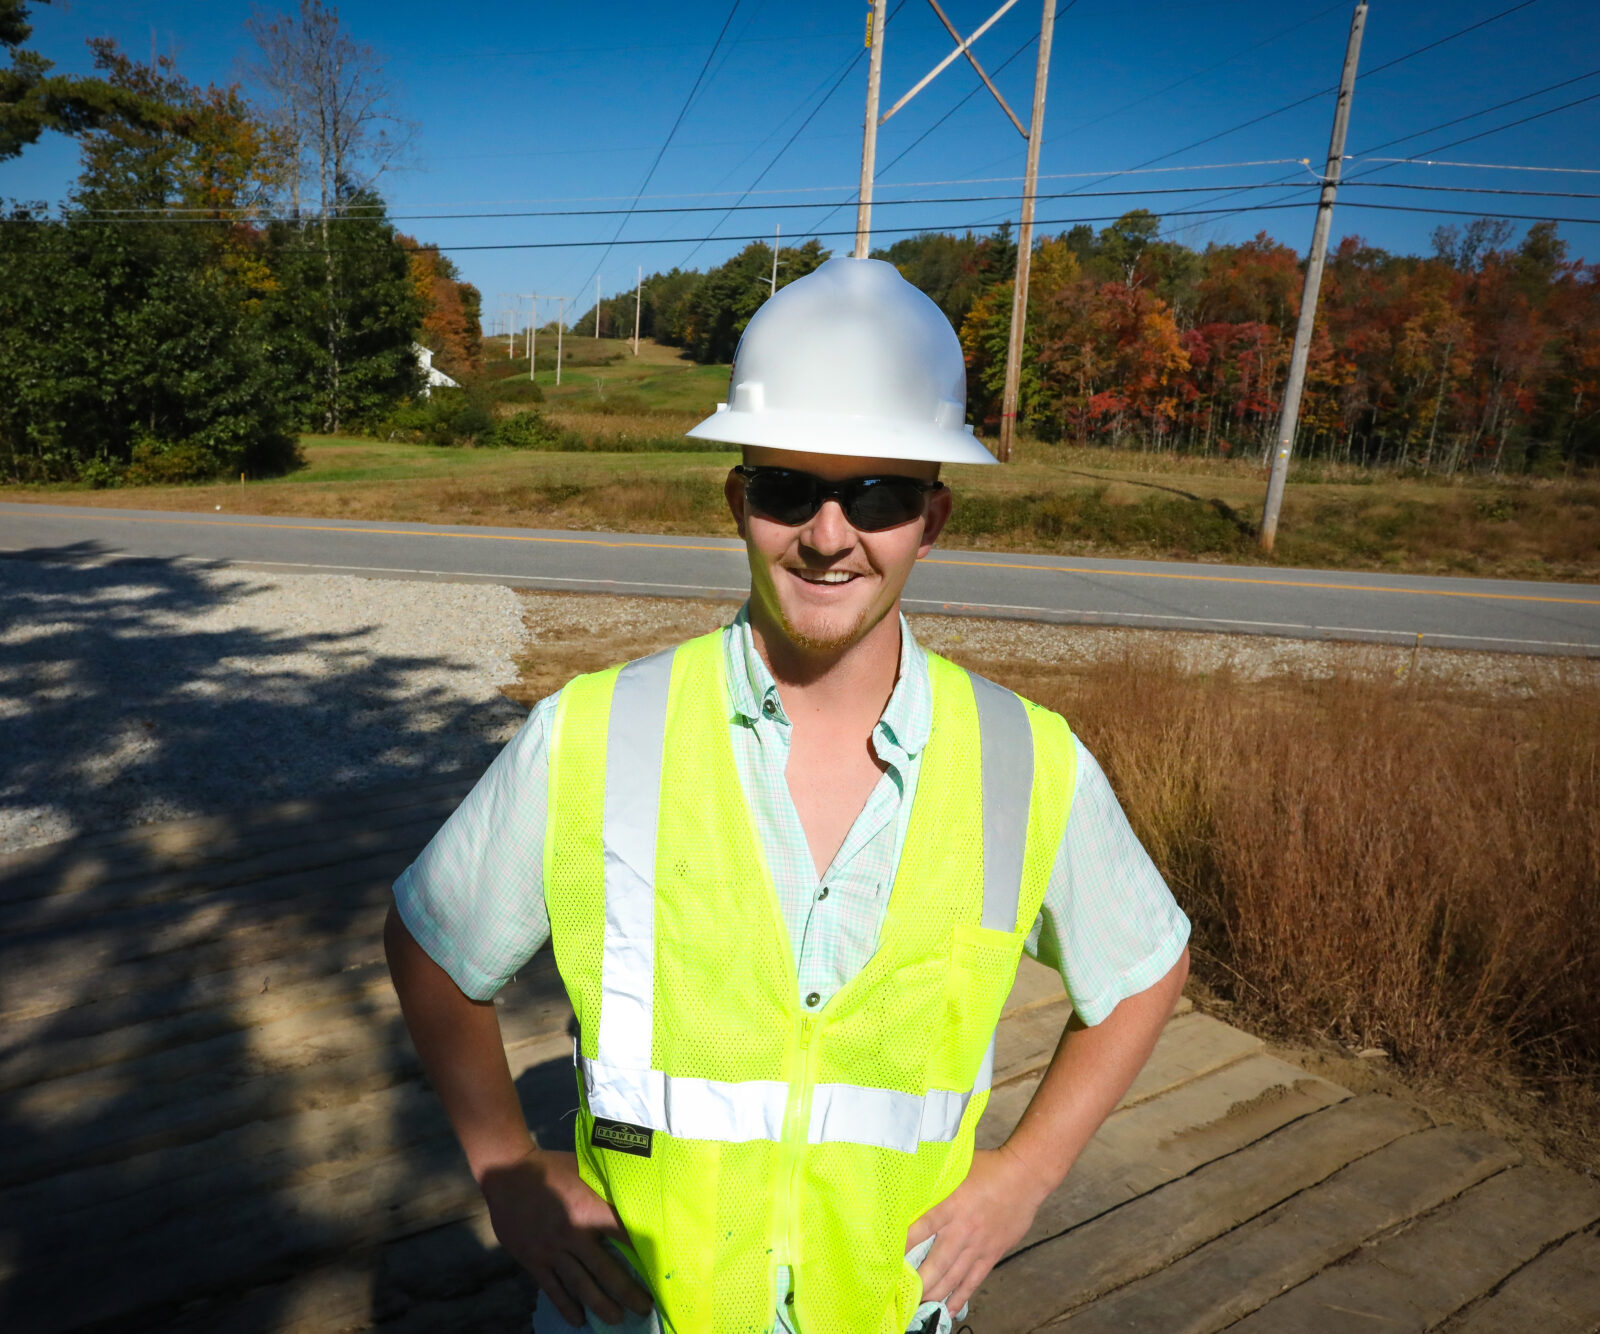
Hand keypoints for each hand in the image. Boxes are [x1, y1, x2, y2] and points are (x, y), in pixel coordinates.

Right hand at [479, 1148, 653, 1326]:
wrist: (507, 1173)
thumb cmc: (551, 1168)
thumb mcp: (584, 1169)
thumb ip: (604, 1187)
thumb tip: (632, 1194)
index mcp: (588, 1209)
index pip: (622, 1235)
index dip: (641, 1252)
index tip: (658, 1267)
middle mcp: (572, 1234)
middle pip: (605, 1269)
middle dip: (627, 1291)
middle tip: (644, 1308)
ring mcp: (551, 1251)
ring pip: (581, 1285)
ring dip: (601, 1305)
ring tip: (617, 1319)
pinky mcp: (533, 1260)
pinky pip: (553, 1289)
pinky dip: (566, 1306)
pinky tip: (578, 1320)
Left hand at [906, 1146, 1042, 1314]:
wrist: (1024, 1176)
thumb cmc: (989, 1167)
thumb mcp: (956, 1168)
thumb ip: (937, 1181)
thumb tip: (912, 1181)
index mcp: (950, 1206)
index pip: (920, 1229)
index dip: (904, 1245)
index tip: (887, 1258)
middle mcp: (962, 1230)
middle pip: (936, 1263)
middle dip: (918, 1282)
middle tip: (901, 1294)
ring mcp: (978, 1245)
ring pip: (953, 1277)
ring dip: (935, 1294)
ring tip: (919, 1307)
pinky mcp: (992, 1254)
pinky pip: (973, 1281)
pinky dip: (960, 1297)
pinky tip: (948, 1310)